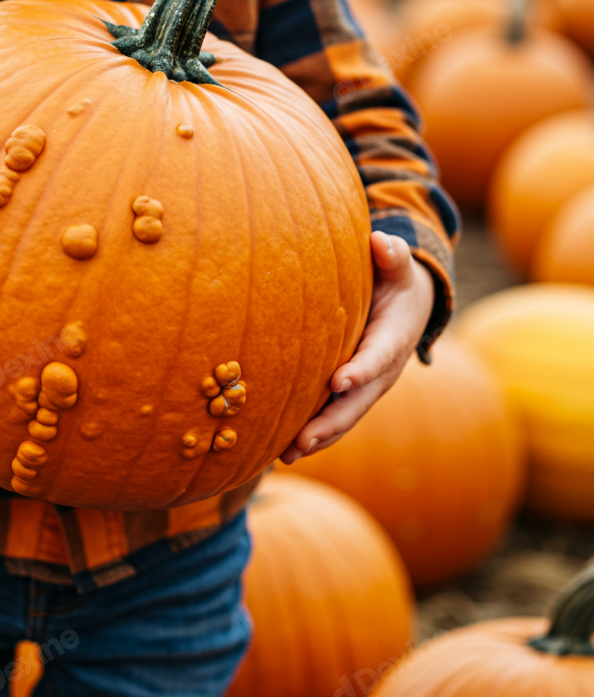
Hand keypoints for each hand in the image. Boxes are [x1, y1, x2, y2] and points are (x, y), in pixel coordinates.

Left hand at [279, 230, 434, 464]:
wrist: (411, 308)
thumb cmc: (395, 280)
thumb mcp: (397, 265)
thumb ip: (391, 255)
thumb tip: (381, 241)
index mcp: (393, 338)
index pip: (378, 356)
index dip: (362, 369)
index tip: (340, 380)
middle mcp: (383, 370)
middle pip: (358, 400)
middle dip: (331, 421)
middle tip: (303, 438)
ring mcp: (369, 387)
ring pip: (345, 417)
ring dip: (318, 438)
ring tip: (287, 454)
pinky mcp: (353, 394)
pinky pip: (336, 418)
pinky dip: (315, 435)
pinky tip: (285, 451)